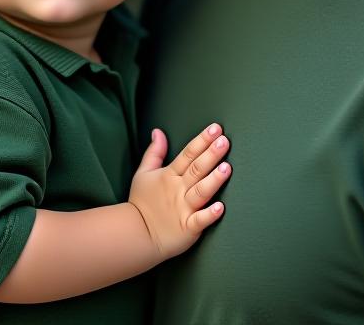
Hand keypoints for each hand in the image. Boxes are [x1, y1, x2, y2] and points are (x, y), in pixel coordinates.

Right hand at [128, 124, 230, 259]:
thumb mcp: (143, 173)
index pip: (188, 154)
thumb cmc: (142, 203)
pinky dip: (209, 215)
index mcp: (169, 175)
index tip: (215, 129)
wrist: (136, 234)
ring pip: (200, 191)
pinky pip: (199, 220)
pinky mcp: (187, 228)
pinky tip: (220, 208)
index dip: (201, 140)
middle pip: (196, 169)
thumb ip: (154, 152)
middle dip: (210, 154)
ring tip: (227, 168)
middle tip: (224, 141)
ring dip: (213, 180)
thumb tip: (158, 131)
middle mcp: (177, 190)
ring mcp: (183, 209)